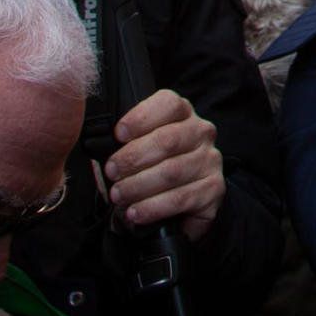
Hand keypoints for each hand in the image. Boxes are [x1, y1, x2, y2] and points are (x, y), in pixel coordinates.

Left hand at [102, 89, 224, 241]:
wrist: (186, 198)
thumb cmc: (157, 165)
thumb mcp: (144, 144)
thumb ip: (129, 139)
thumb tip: (100, 144)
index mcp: (183, 113)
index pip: (168, 104)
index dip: (141, 117)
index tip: (118, 134)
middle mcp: (201, 133)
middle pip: (167, 140)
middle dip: (133, 158)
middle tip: (112, 172)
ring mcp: (210, 160)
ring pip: (172, 171)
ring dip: (139, 185)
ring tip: (118, 195)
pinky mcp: (214, 189)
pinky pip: (180, 198)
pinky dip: (153, 207)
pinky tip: (136, 212)